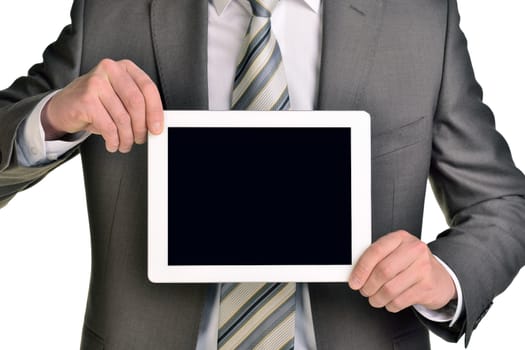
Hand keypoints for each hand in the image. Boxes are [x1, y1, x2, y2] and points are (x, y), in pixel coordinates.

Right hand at [41, 58, 162, 152]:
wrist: (64, 106)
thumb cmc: (96, 102)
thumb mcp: (119, 97)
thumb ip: (138, 104)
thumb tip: (156, 125)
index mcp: (124, 68)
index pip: (148, 88)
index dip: (155, 111)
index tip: (157, 128)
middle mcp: (110, 70)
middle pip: (137, 103)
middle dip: (141, 127)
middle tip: (140, 139)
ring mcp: (96, 83)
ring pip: (123, 118)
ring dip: (127, 137)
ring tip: (125, 144)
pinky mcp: (86, 99)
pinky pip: (108, 126)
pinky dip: (113, 140)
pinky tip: (113, 144)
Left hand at [349, 230, 456, 312]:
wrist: (440, 278)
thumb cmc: (412, 264)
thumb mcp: (396, 253)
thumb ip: (377, 259)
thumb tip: (355, 274)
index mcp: (401, 238)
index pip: (376, 251)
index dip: (361, 269)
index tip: (354, 281)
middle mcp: (414, 250)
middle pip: (382, 271)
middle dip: (368, 286)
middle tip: (364, 291)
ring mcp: (423, 268)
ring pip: (390, 289)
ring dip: (377, 298)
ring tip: (375, 298)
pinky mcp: (427, 287)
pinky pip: (400, 301)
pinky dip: (390, 305)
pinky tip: (390, 301)